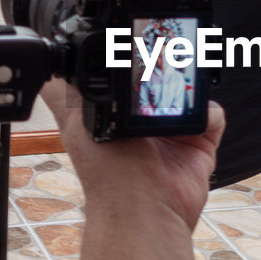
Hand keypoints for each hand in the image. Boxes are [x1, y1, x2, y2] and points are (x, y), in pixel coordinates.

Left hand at [42, 77, 224, 230]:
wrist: (145, 210)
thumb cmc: (106, 174)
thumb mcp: (75, 123)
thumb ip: (65, 94)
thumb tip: (47, 68)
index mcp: (115, 113)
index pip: (125, 76)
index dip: (130, 61)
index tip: (135, 49)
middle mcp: (145, 120)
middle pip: (161, 78)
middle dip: (166, 70)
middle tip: (164, 66)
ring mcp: (174, 130)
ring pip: (189, 92)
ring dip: (189, 90)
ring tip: (179, 98)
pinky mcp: (200, 142)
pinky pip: (212, 116)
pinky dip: (208, 114)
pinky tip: (195, 123)